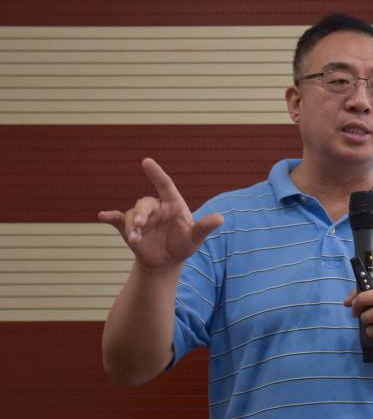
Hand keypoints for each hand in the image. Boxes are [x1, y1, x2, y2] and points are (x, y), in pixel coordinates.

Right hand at [97, 158, 223, 272]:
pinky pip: (116, 219)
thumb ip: (204, 227)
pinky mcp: (128, 228)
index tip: (146, 161)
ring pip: (131, 214)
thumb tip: (220, 219)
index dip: (156, 173)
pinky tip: (102, 216)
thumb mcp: (194, 238)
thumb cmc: (183, 244)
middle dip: (140, 213)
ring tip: (134, 239)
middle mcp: (155, 207)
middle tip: (138, 225)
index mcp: (172, 204)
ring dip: (130, 225)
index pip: (165, 185)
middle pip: (145, 203)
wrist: (166, 261)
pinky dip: (109, 217)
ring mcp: (141, 218)